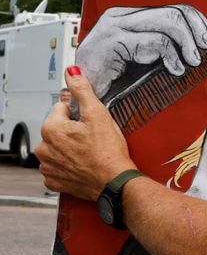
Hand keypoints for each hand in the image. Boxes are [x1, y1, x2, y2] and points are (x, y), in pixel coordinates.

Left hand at [36, 67, 135, 199]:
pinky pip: (58, 167)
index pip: (62, 109)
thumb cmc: (108, 151)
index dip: (79, 114)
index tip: (91, 124)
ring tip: (89, 152)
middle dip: (73, 131)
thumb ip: (82, 90)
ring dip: (70, 148)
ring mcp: (48, 166)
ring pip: (57, 147)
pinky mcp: (54, 180)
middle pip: (58, 129)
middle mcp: (44, 148)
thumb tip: (72, 72)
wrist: (114, 182)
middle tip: (92, 138)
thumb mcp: (98, 113)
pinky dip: (68, 165)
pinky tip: (83, 163)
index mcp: (51, 129)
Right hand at [76, 5, 206, 96]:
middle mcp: (120, 17)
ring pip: (169, 22)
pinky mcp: (112, 41)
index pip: (172, 8)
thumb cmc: (113, 85)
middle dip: (196, 31)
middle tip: (204, 50)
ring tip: (192, 61)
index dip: (196, 21)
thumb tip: (200, 41)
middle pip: (173, 12)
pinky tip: (175, 69)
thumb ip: (164, 46)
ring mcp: (114, 27)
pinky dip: (173, 57)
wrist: (84, 103)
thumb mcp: (145, 60)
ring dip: (188, 43)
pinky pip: (157, 42)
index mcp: (127, 18)